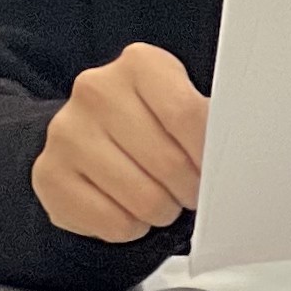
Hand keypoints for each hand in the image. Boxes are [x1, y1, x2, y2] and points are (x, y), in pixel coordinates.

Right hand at [31, 42, 208, 243]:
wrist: (86, 140)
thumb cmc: (149, 127)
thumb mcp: (180, 109)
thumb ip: (206, 125)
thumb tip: (241, 155)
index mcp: (138, 63)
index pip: (188, 116)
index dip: (209, 157)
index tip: (214, 170)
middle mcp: (95, 89)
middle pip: (168, 162)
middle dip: (187, 189)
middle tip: (184, 188)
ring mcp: (67, 132)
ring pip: (143, 199)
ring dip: (161, 211)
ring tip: (155, 196)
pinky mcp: (50, 175)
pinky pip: (114, 223)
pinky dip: (130, 227)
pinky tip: (124, 206)